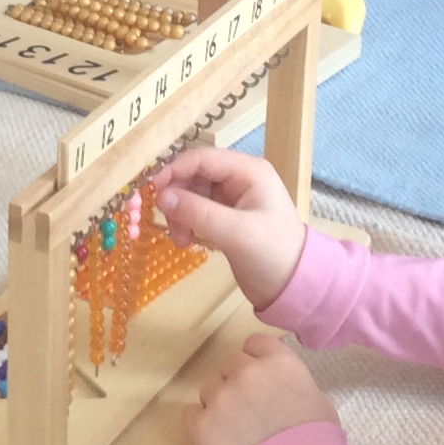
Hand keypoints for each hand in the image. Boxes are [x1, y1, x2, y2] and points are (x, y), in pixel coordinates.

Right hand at [152, 146, 306, 308]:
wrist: (293, 286)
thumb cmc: (273, 254)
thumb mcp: (236, 233)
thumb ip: (198, 212)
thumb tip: (161, 197)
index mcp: (248, 171)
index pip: (201, 158)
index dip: (173, 170)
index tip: (151, 191)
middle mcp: (239, 179)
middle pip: (193, 175)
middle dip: (176, 198)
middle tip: (167, 225)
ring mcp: (232, 198)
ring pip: (191, 194)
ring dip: (180, 214)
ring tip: (181, 241)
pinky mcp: (225, 217)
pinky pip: (196, 210)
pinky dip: (187, 223)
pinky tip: (187, 241)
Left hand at [187, 333, 338, 444]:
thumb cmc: (318, 444)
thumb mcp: (317, 400)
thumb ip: (292, 381)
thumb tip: (280, 384)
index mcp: (279, 362)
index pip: (255, 343)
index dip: (256, 360)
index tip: (261, 379)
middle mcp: (247, 371)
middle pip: (230, 365)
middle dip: (238, 382)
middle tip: (249, 409)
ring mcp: (221, 396)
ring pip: (209, 388)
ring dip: (219, 403)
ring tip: (234, 429)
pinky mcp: (201, 424)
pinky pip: (192, 413)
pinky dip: (202, 423)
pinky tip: (217, 438)